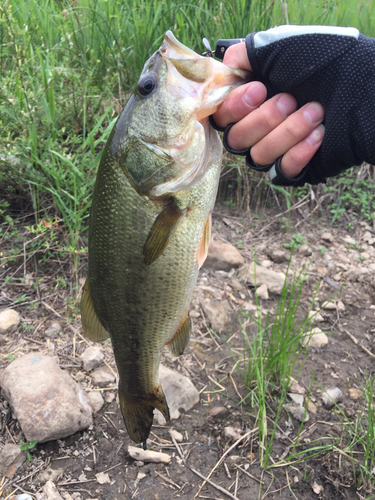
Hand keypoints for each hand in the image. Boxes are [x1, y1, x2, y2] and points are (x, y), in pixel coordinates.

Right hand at [213, 43, 324, 178]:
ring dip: (288, 132)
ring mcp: (277, 147)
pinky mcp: (296, 166)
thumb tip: (222, 72)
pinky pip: (282, 171)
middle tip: (292, 98)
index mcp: (251, 99)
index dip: (234, 108)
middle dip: (263, 119)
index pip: (221, 117)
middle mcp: (259, 125)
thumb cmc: (326, 60)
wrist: (366, 85)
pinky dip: (300, 151)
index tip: (259, 89)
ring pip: (258, 157)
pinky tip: (320, 133)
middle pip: (236, 140)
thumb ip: (241, 56)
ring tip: (316, 111)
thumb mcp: (278, 46)